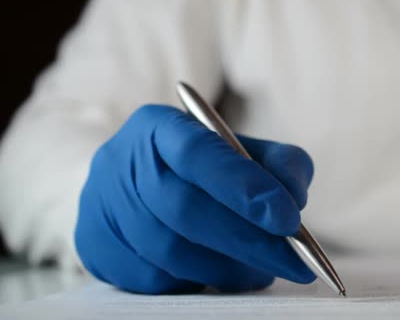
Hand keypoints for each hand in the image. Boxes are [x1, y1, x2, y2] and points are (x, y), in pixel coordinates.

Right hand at [75, 105, 315, 293]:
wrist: (137, 181)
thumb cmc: (202, 167)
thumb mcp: (244, 151)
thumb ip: (279, 165)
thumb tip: (293, 200)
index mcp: (160, 126)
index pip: (200, 152)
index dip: (244, 187)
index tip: (288, 219)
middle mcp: (122, 161)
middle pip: (185, 208)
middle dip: (248, 241)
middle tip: (293, 262)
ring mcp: (101, 205)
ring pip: (169, 250)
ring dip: (226, 269)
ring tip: (261, 272)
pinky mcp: (96, 245)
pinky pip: (152, 278)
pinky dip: (196, 282)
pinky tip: (221, 276)